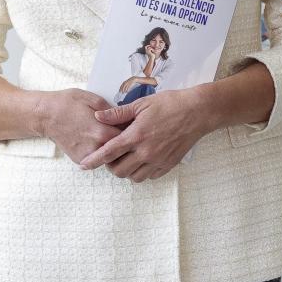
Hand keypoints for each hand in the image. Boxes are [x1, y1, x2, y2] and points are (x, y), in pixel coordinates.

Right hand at [36, 88, 127, 166]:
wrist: (45, 115)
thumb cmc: (67, 103)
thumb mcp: (92, 98)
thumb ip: (112, 111)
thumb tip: (125, 117)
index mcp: (102, 132)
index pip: (128, 138)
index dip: (132, 132)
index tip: (133, 127)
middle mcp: (96, 147)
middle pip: (120, 150)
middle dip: (124, 143)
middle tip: (125, 134)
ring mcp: (87, 155)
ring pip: (109, 157)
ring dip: (113, 150)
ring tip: (109, 138)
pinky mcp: (79, 160)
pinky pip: (96, 159)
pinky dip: (100, 153)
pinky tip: (96, 142)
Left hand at [78, 89, 209, 180]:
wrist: (198, 112)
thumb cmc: (170, 104)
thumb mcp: (141, 104)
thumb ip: (118, 114)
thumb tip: (98, 116)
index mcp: (136, 135)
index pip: (109, 152)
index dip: (94, 160)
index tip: (84, 165)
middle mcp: (146, 151)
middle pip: (119, 170)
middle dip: (110, 166)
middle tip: (111, 157)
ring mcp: (158, 160)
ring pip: (134, 177)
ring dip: (126, 171)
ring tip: (127, 159)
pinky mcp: (168, 164)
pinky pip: (150, 176)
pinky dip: (142, 172)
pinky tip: (142, 160)